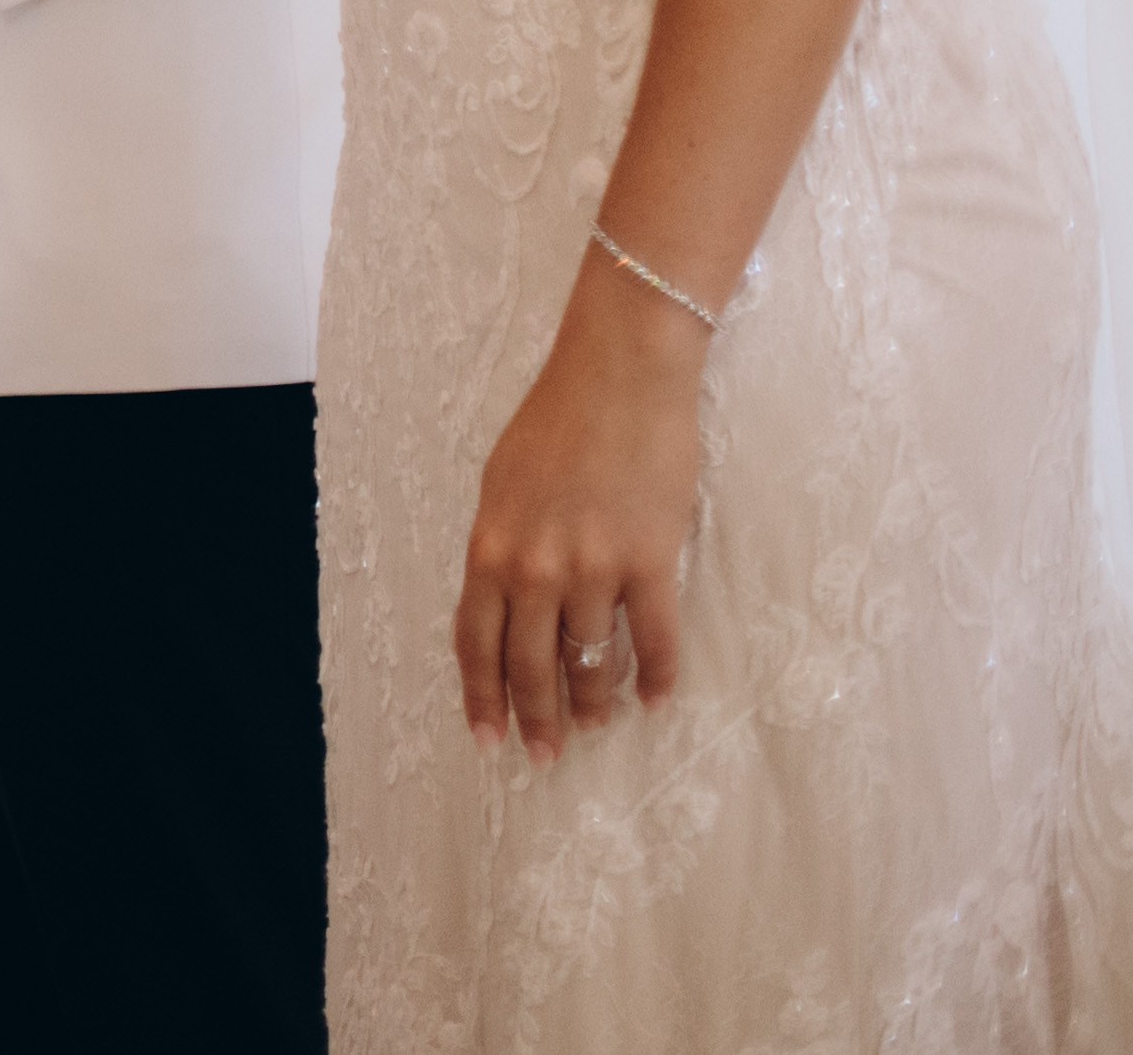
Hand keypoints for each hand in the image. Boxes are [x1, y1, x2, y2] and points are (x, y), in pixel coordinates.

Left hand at [454, 274, 703, 759]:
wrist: (618, 377)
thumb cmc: (556, 423)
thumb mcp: (502, 484)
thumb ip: (502, 547)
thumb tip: (507, 603)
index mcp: (490, 546)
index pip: (476, 641)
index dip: (481, 695)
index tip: (486, 737)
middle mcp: (534, 566)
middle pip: (530, 664)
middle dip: (534, 717)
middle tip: (542, 756)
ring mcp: (592, 566)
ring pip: (591, 659)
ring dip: (595, 701)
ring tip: (597, 726)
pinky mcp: (650, 560)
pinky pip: (652, 637)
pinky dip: (656, 676)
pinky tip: (656, 700)